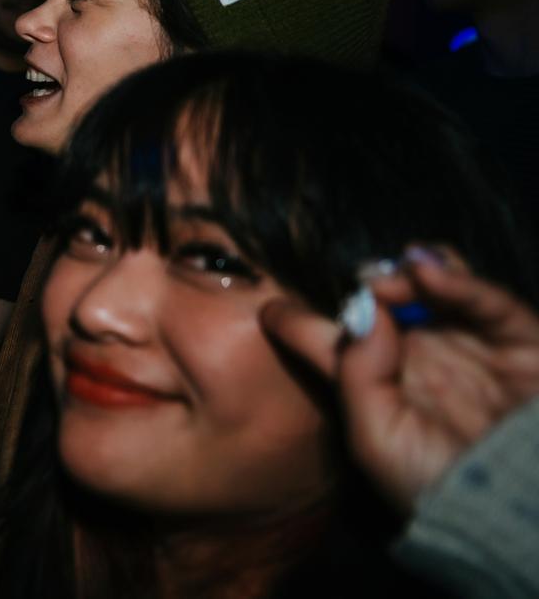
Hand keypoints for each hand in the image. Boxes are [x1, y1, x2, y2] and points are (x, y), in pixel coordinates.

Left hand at [262, 247, 538, 512]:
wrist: (524, 514)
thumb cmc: (441, 489)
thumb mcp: (378, 439)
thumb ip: (358, 372)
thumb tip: (360, 308)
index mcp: (381, 387)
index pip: (334, 342)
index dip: (302, 321)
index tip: (271, 306)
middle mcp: (422, 362)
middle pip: (385, 303)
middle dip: (368, 284)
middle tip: (361, 280)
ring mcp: (470, 348)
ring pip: (435, 290)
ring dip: (409, 274)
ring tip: (394, 278)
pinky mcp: (520, 343)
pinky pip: (488, 302)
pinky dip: (458, 280)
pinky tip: (428, 271)